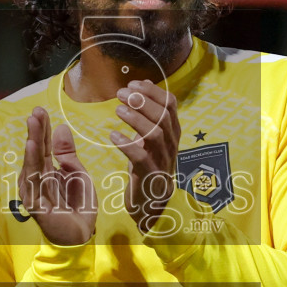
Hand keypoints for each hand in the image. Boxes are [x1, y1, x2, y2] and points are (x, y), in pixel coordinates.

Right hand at [20, 108, 96, 245]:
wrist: (81, 236)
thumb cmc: (78, 207)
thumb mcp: (78, 174)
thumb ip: (68, 154)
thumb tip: (61, 127)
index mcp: (47, 171)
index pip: (45, 147)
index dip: (44, 129)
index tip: (42, 110)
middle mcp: (37, 179)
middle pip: (36, 152)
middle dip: (36, 131)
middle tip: (36, 111)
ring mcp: (34, 192)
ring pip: (32, 163)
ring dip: (32, 142)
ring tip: (33, 123)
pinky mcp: (35, 203)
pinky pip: (33, 181)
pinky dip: (32, 163)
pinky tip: (32, 147)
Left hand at [110, 80, 181, 234]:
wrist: (151, 203)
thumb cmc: (148, 165)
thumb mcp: (150, 137)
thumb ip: (148, 113)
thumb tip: (143, 85)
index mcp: (173, 132)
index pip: (171, 104)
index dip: (153, 91)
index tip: (134, 83)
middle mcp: (171, 145)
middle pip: (164, 116)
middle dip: (143, 101)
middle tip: (122, 93)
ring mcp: (162, 161)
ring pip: (155, 134)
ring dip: (136, 119)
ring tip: (117, 110)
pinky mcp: (150, 177)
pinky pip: (141, 158)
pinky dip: (127, 145)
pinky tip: (113, 136)